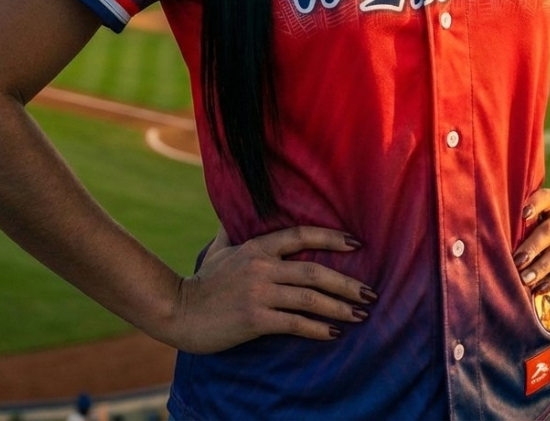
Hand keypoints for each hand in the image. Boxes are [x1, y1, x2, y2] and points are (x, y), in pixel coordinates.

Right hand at [167, 225, 376, 352]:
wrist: (179, 311)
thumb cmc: (201, 282)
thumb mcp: (218, 250)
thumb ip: (231, 232)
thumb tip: (234, 215)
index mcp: (257, 247)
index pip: (301, 235)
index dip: (330, 238)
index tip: (356, 244)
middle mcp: (262, 266)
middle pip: (314, 271)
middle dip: (346, 283)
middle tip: (370, 292)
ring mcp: (259, 293)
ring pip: (309, 298)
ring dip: (339, 307)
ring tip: (359, 315)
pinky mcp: (254, 319)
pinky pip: (294, 323)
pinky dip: (317, 329)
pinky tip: (333, 333)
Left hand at [513, 189, 549, 292]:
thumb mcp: (542, 218)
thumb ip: (525, 224)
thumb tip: (500, 243)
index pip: (545, 198)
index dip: (534, 204)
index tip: (523, 214)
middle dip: (532, 247)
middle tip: (517, 261)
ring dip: (541, 267)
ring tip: (525, 279)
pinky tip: (540, 287)